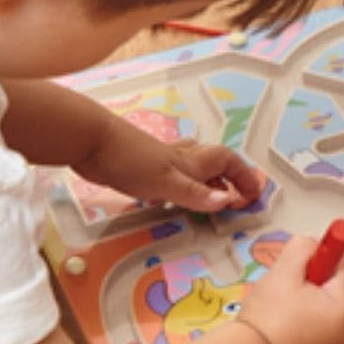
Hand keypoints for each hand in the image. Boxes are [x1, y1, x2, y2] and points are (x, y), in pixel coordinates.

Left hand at [76, 118, 262, 212]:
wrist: (89, 141)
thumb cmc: (129, 159)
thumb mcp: (166, 183)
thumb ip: (196, 194)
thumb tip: (228, 202)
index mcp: (191, 160)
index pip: (228, 162)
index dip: (244, 176)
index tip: (253, 195)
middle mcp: (180, 158)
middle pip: (213, 163)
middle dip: (228, 178)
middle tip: (234, 200)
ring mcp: (160, 161)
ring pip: (191, 167)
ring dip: (204, 180)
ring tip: (208, 199)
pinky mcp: (141, 167)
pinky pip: (169, 176)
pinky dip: (177, 186)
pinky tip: (167, 199)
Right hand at [238, 235, 343, 343]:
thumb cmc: (268, 317)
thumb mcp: (284, 270)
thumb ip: (303, 248)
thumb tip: (313, 244)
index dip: (326, 253)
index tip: (303, 256)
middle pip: (336, 286)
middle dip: (313, 277)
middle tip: (286, 282)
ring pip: (325, 305)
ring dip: (306, 297)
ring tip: (280, 304)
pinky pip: (317, 324)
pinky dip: (302, 317)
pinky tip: (280, 322)